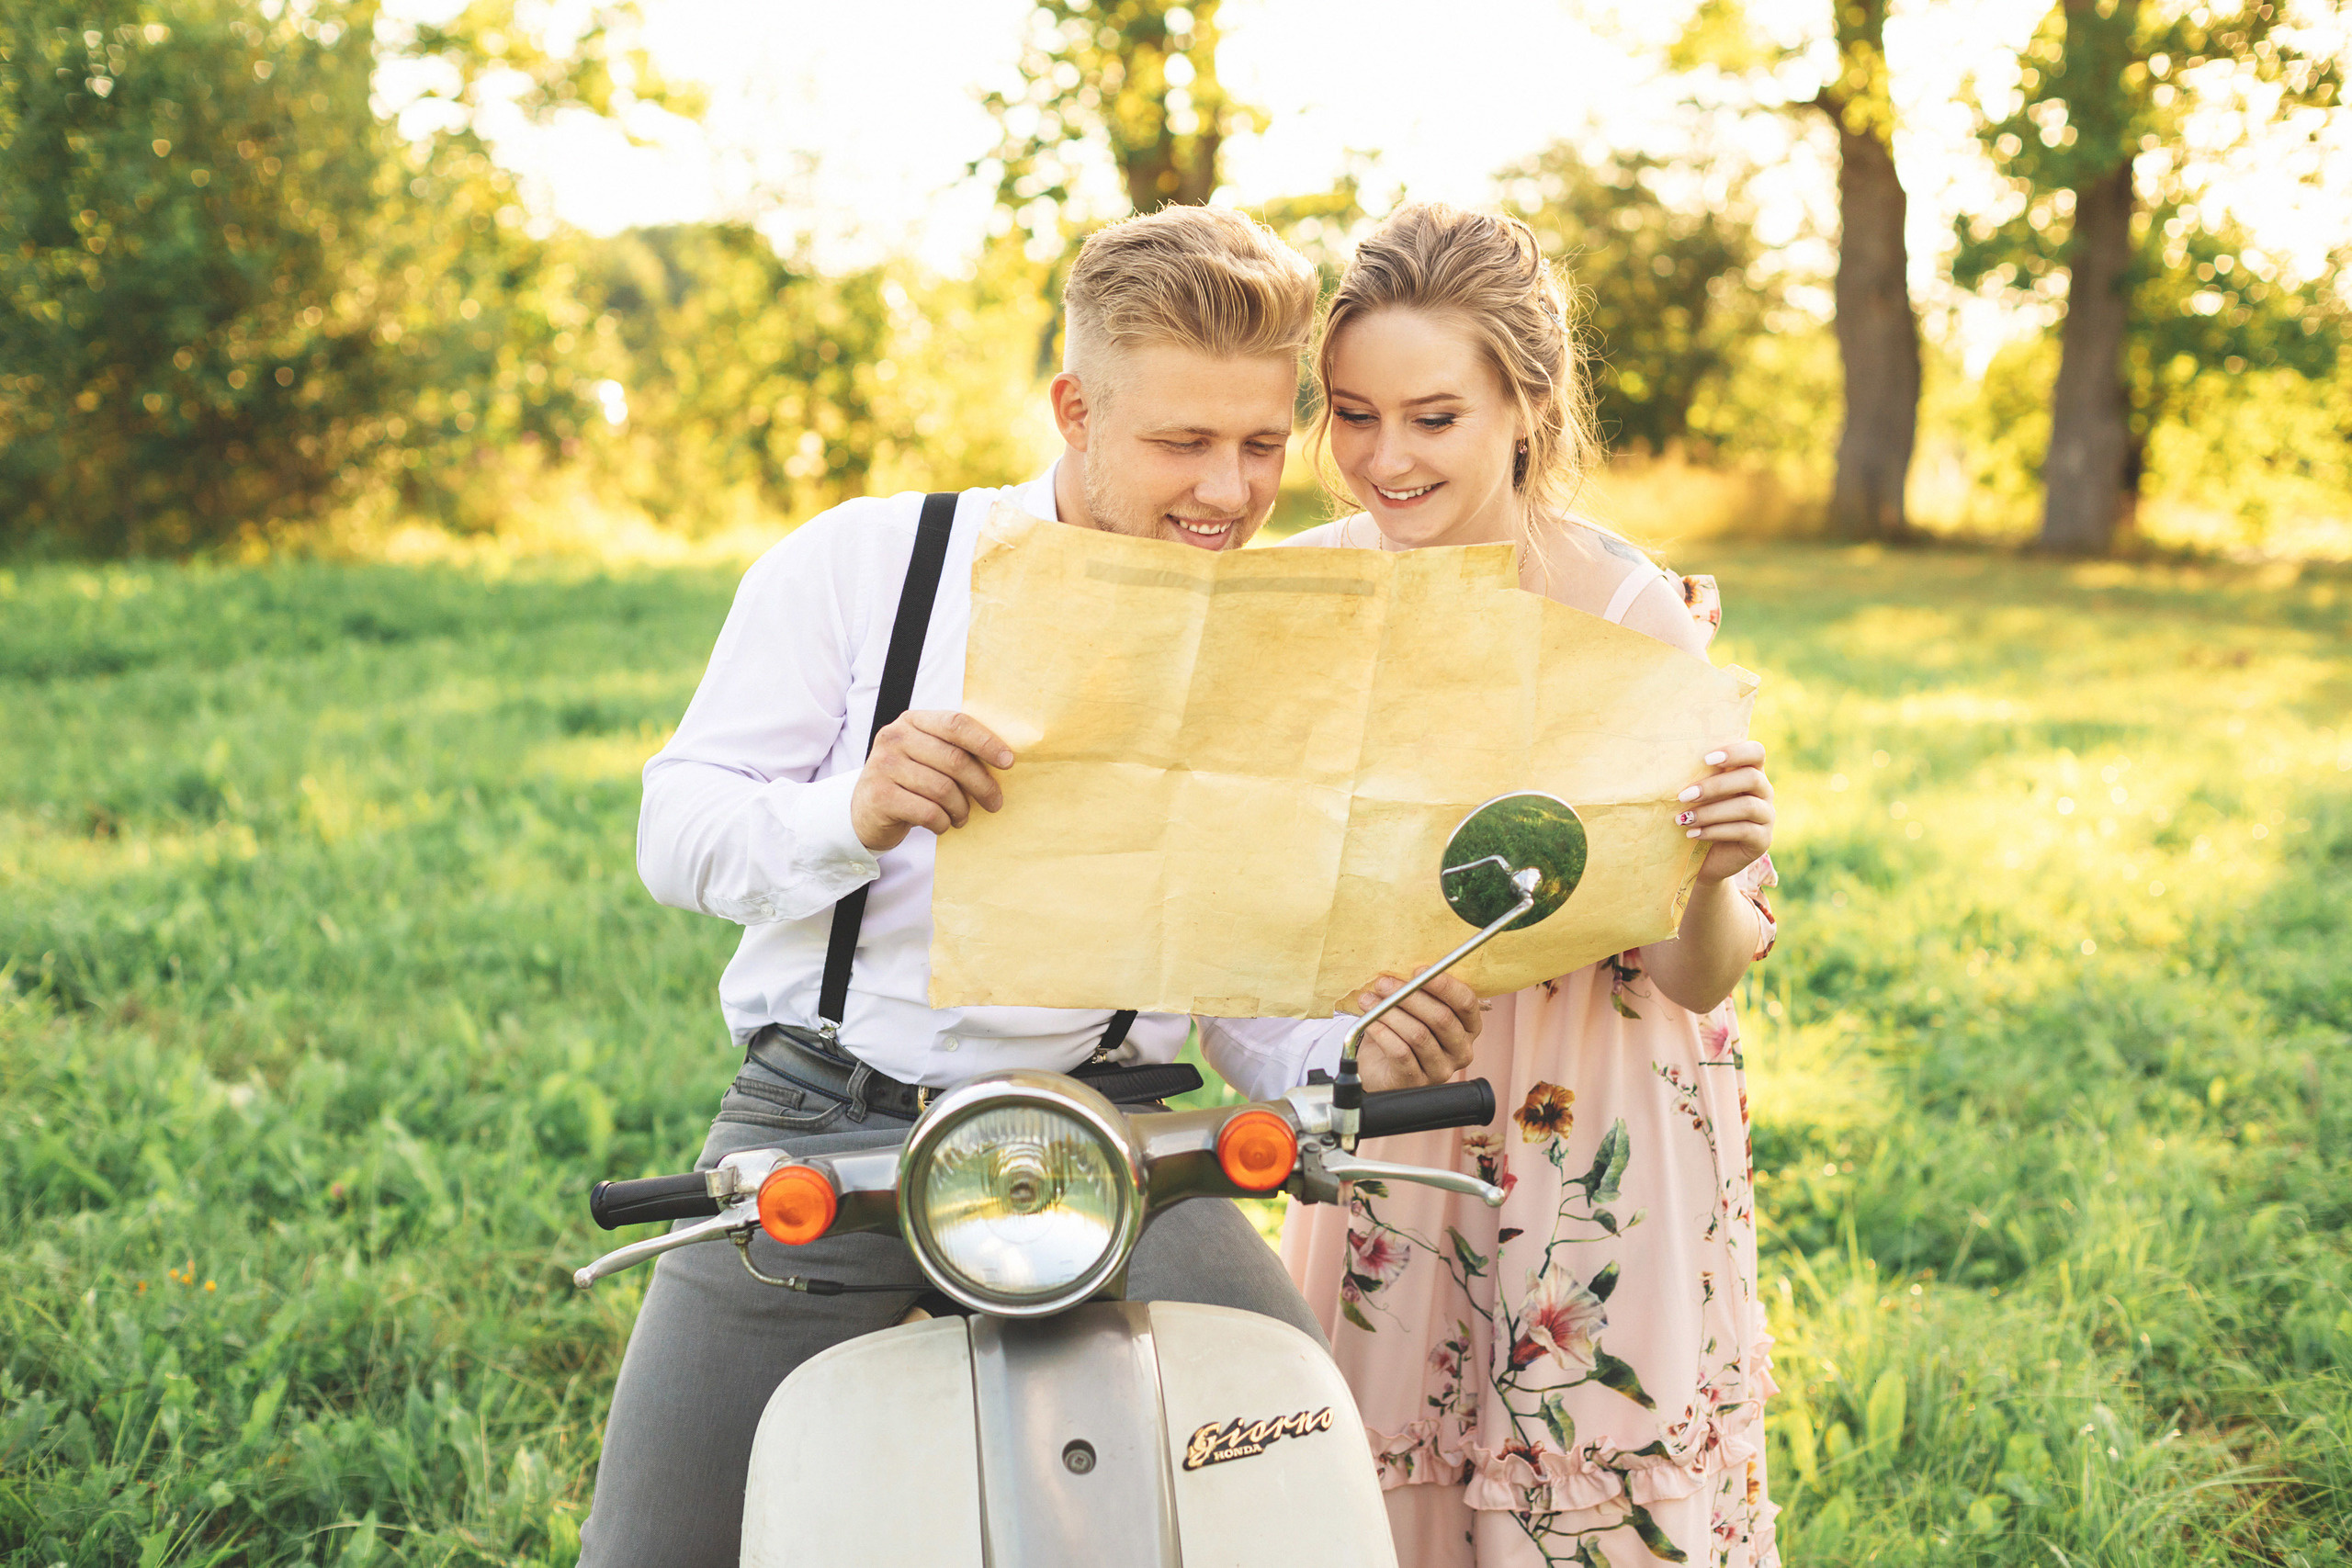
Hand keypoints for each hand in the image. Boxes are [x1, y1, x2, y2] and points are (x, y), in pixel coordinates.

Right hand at [850, 710, 1014, 851]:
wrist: (863, 811)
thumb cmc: (907, 782)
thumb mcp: (925, 756)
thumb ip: (953, 749)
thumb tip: (1005, 758)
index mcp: (911, 721)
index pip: (956, 724)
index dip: (986, 742)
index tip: (1008, 762)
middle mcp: (895, 738)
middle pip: (955, 759)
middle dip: (982, 784)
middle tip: (995, 802)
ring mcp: (884, 766)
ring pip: (943, 789)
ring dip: (961, 809)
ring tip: (962, 817)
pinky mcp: (880, 796)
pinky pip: (928, 812)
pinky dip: (943, 822)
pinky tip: (943, 824)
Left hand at [1345, 972, 1484, 1092]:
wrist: (1380, 1068)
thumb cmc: (1401, 1033)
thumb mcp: (1414, 1009)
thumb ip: (1417, 992)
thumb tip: (1405, 973)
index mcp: (1468, 1027)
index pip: (1466, 1002)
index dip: (1444, 984)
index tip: (1418, 970)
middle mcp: (1461, 1050)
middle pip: (1441, 1018)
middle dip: (1409, 996)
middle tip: (1383, 984)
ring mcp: (1441, 1069)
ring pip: (1418, 1034)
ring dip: (1389, 1013)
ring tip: (1368, 1001)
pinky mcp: (1417, 1082)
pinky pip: (1401, 1052)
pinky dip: (1383, 1033)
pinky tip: (1370, 1023)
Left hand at [1676, 740, 1773, 884]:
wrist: (1707, 859)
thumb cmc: (1699, 817)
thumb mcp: (1698, 796)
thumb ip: (1695, 779)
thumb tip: (1669, 765)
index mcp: (1750, 773)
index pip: (1756, 752)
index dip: (1736, 752)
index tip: (1706, 759)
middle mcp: (1764, 792)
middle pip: (1751, 778)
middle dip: (1715, 786)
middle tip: (1683, 795)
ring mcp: (1766, 816)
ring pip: (1747, 807)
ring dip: (1711, 812)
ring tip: (1684, 819)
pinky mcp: (1763, 840)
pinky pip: (1744, 831)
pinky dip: (1715, 831)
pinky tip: (1693, 834)